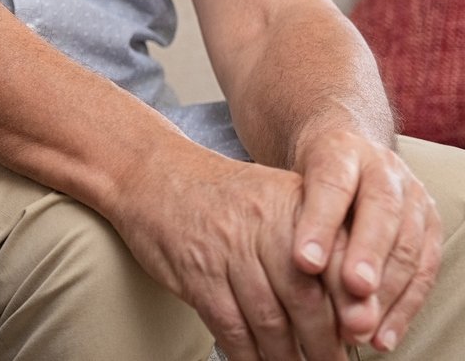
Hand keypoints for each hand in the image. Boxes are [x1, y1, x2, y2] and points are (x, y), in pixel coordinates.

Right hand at [112, 145, 346, 360]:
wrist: (152, 174)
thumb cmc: (225, 196)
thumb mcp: (279, 199)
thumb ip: (322, 240)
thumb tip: (361, 304)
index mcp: (295, 204)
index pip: (338, 262)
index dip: (355, 307)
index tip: (364, 336)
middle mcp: (263, 223)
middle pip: (306, 298)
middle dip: (324, 344)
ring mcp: (226, 248)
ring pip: (269, 320)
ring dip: (288, 356)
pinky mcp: (196, 272)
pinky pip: (230, 325)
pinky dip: (248, 354)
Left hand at [291, 128, 445, 352]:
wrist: (347, 154)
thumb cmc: (309, 178)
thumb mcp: (291, 180)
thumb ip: (288, 215)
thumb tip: (283, 269)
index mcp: (341, 152)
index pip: (331, 184)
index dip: (319, 223)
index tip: (304, 262)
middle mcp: (383, 171)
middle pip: (380, 213)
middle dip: (366, 258)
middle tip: (351, 294)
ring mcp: (413, 199)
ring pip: (408, 247)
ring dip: (387, 294)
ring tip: (361, 328)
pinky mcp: (431, 229)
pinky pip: (424, 272)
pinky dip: (404, 309)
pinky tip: (383, 336)